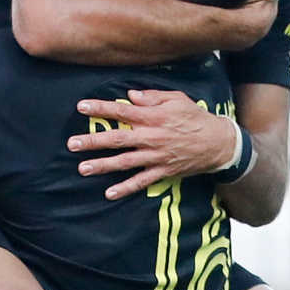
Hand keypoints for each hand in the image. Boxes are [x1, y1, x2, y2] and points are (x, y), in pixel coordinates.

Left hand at [68, 89, 242, 199]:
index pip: (122, 111)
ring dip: (102, 165)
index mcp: (154, 116)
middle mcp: (152, 137)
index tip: (81, 107)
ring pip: (125, 162)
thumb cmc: (195, 118)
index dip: (101, 108)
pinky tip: (109, 193)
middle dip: (93, 141)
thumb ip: (153, 97)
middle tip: (72, 144)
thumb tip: (131, 95)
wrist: (218, 143)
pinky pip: (141, 181)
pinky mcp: (163, 171)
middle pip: (117, 139)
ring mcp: (156, 156)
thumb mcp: (177, 99)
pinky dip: (125, 188)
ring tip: (82, 168)